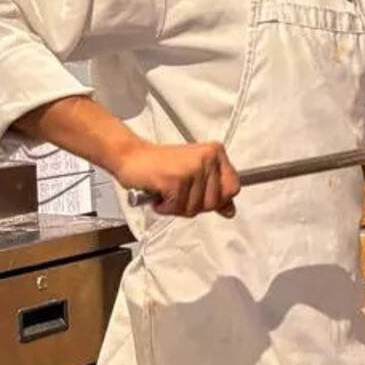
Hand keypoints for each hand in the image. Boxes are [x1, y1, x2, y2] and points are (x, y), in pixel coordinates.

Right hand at [112, 140, 240, 217]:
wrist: (131, 156)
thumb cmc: (160, 165)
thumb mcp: (195, 175)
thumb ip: (214, 191)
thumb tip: (230, 210)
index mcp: (216, 153)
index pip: (233, 187)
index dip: (218, 200)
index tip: (201, 196)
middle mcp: (207, 158)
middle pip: (214, 202)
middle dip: (193, 205)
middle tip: (178, 193)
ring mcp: (193, 168)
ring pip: (195, 208)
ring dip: (176, 207)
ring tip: (167, 190)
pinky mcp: (176, 180)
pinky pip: (177, 208)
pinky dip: (165, 208)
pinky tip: (159, 193)